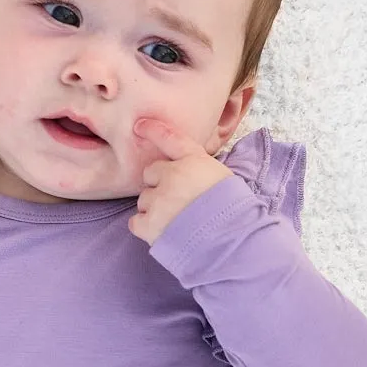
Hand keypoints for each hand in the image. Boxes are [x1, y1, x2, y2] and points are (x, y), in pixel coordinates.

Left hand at [127, 115, 234, 244]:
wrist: (229, 240)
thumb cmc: (231, 211)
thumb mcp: (224, 178)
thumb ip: (202, 170)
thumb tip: (191, 175)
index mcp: (194, 161)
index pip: (169, 138)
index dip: (153, 131)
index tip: (139, 126)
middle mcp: (172, 175)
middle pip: (150, 173)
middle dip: (159, 184)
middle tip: (177, 200)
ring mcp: (159, 200)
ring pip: (144, 199)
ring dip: (154, 208)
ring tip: (176, 220)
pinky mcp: (149, 224)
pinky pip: (136, 222)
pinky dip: (145, 227)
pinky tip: (163, 232)